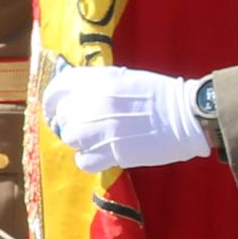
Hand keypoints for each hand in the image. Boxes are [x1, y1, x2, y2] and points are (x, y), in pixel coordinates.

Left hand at [41, 65, 208, 170]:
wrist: (186, 115)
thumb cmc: (160, 94)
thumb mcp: (124, 78)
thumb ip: (97, 84)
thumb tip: (75, 93)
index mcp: (98, 80)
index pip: (59, 86)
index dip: (51, 99)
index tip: (52, 108)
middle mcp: (94, 102)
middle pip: (62, 116)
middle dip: (69, 123)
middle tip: (84, 127)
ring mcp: (101, 128)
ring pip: (70, 138)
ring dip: (79, 141)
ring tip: (96, 140)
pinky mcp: (111, 151)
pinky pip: (83, 160)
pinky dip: (88, 160)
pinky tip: (101, 155)